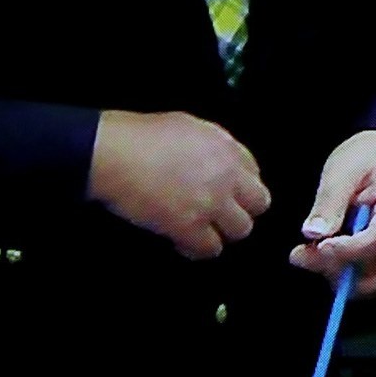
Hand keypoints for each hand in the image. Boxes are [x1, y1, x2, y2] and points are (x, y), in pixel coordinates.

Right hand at [87, 110, 269, 259]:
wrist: (116, 154)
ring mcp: (211, 202)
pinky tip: (183, 242)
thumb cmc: (140, 137)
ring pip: (241, 230)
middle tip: (223, 215)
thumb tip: (215, 160)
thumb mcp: (188, 127)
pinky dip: (198, 249)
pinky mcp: (190, 226)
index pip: (255, 174)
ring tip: (204, 230)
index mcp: (227, 147)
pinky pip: (211, 248)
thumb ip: (211, 146)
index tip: (230, 194)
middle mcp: (226, 175)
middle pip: (259, 203)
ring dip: (223, 231)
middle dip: (243, 210)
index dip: (241, 187)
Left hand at [289, 130, 375, 297]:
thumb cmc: (372, 157)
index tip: (316, 246)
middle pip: (372, 275)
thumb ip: (330, 200)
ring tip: (308, 251)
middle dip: (334, 269)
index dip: (343, 251)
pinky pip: (364, 278)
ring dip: (334, 273)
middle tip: (301, 253)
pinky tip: (323, 252)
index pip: (375, 242)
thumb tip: (312, 233)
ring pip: (366, 283)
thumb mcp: (346, 168)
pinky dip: (341, 271)